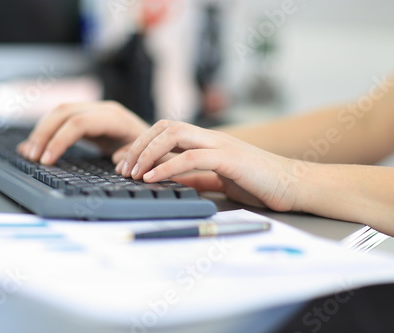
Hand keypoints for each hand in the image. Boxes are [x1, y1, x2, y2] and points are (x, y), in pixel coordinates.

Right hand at [17, 101, 149, 163]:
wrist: (156, 140)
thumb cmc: (151, 150)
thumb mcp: (146, 157)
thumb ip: (132, 159)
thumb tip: (118, 163)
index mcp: (114, 117)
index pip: (78, 122)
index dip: (59, 140)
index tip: (47, 161)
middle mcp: (101, 109)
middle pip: (63, 112)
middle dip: (43, 134)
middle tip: (32, 157)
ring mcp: (93, 111)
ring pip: (58, 113)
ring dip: (41, 132)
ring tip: (29, 154)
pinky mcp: (86, 118)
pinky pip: (61, 120)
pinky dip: (45, 132)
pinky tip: (33, 145)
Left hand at [115, 120, 301, 211]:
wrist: (293, 186)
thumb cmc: (258, 183)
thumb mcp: (217, 180)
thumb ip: (193, 177)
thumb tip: (166, 180)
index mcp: (206, 140)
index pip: (166, 130)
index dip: (141, 143)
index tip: (124, 163)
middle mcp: (210, 137)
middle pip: (165, 126)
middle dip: (138, 145)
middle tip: (122, 168)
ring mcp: (220, 144)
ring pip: (174, 134)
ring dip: (147, 153)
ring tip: (132, 173)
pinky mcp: (229, 158)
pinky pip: (191, 157)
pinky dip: (166, 167)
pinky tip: (151, 178)